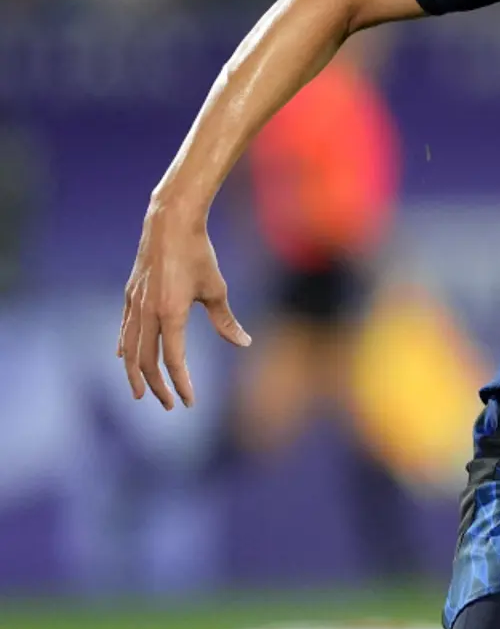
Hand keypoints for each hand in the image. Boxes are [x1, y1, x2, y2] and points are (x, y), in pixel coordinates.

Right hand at [117, 211, 251, 409]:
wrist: (170, 224)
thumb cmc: (198, 254)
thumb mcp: (217, 288)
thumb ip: (225, 320)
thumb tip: (243, 343)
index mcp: (170, 314)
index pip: (173, 360)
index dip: (181, 384)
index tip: (189, 402)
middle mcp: (147, 313)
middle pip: (146, 361)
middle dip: (157, 387)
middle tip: (170, 405)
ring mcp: (134, 304)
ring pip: (130, 349)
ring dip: (136, 374)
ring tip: (141, 393)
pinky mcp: (130, 295)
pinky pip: (125, 329)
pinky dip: (125, 348)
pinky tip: (125, 358)